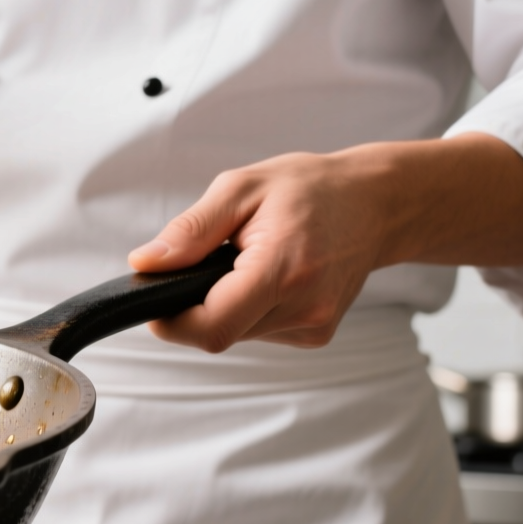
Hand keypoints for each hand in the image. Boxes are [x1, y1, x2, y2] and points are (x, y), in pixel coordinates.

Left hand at [127, 134, 522, 351]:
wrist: (377, 203)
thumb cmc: (311, 189)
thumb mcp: (240, 189)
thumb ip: (190, 231)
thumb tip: (145, 263)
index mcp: (283, 268)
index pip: (213, 326)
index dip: (172, 322)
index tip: (155, 301)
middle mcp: (305, 306)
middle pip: (219, 333)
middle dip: (196, 305)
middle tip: (208, 262)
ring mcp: (314, 325)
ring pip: (237, 334)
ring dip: (224, 305)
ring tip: (246, 261)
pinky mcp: (316, 334)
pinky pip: (259, 331)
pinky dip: (248, 308)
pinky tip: (267, 276)